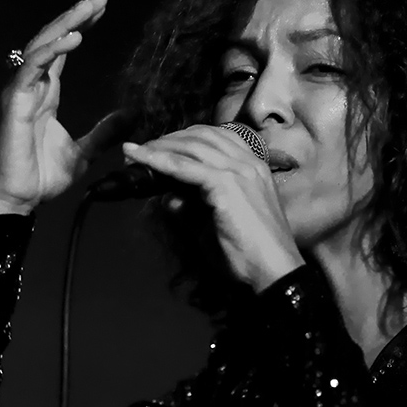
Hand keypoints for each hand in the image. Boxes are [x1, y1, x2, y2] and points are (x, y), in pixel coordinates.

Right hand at [0, 0, 126, 214]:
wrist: (18, 198)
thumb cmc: (41, 177)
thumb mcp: (84, 152)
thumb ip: (104, 133)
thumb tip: (130, 116)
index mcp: (46, 94)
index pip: (62, 49)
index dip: (80, 26)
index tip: (102, 10)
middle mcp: (32, 87)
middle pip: (52, 39)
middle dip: (75, 15)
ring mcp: (21, 92)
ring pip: (41, 46)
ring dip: (66, 24)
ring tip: (89, 8)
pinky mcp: (15, 103)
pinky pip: (32, 68)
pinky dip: (52, 51)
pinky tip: (73, 38)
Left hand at [123, 126, 303, 291]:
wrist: (273, 271)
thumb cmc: (249, 254)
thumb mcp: (216, 224)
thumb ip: (193, 208)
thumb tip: (169, 198)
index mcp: (253, 167)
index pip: (215, 138)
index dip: (184, 139)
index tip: (159, 148)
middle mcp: (248, 162)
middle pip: (200, 136)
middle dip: (167, 140)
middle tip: (139, 151)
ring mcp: (238, 170)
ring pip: (190, 146)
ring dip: (158, 147)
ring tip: (133, 154)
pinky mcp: (225, 184)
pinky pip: (183, 166)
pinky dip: (158, 160)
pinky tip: (140, 160)